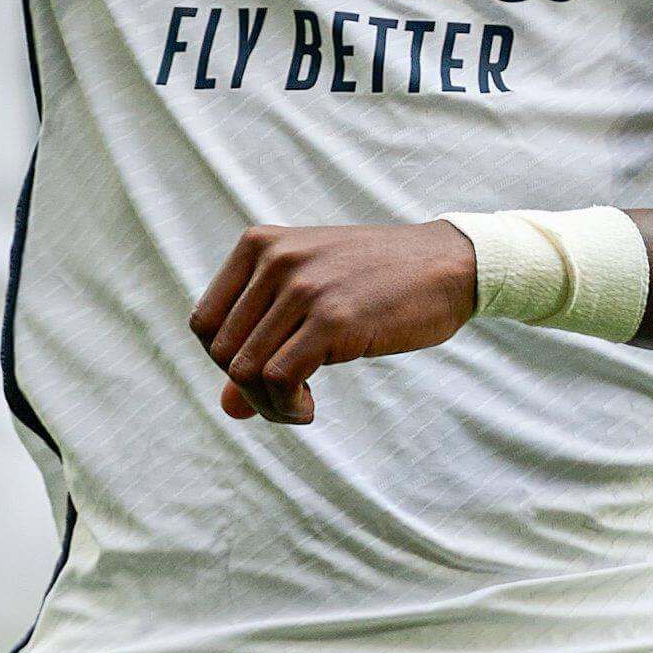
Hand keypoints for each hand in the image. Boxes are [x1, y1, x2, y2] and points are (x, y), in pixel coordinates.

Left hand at [189, 221, 478, 424]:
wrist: (448, 265)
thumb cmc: (379, 282)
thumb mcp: (312, 298)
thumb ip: (263, 343)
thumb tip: (228, 408)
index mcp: (260, 244)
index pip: (205, 322)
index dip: (226, 362)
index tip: (265, 374)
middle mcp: (275, 259)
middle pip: (221, 350)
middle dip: (248, 389)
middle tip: (288, 399)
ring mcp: (303, 287)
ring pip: (244, 370)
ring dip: (269, 405)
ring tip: (300, 406)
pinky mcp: (333, 319)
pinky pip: (279, 379)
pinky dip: (287, 407)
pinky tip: (311, 408)